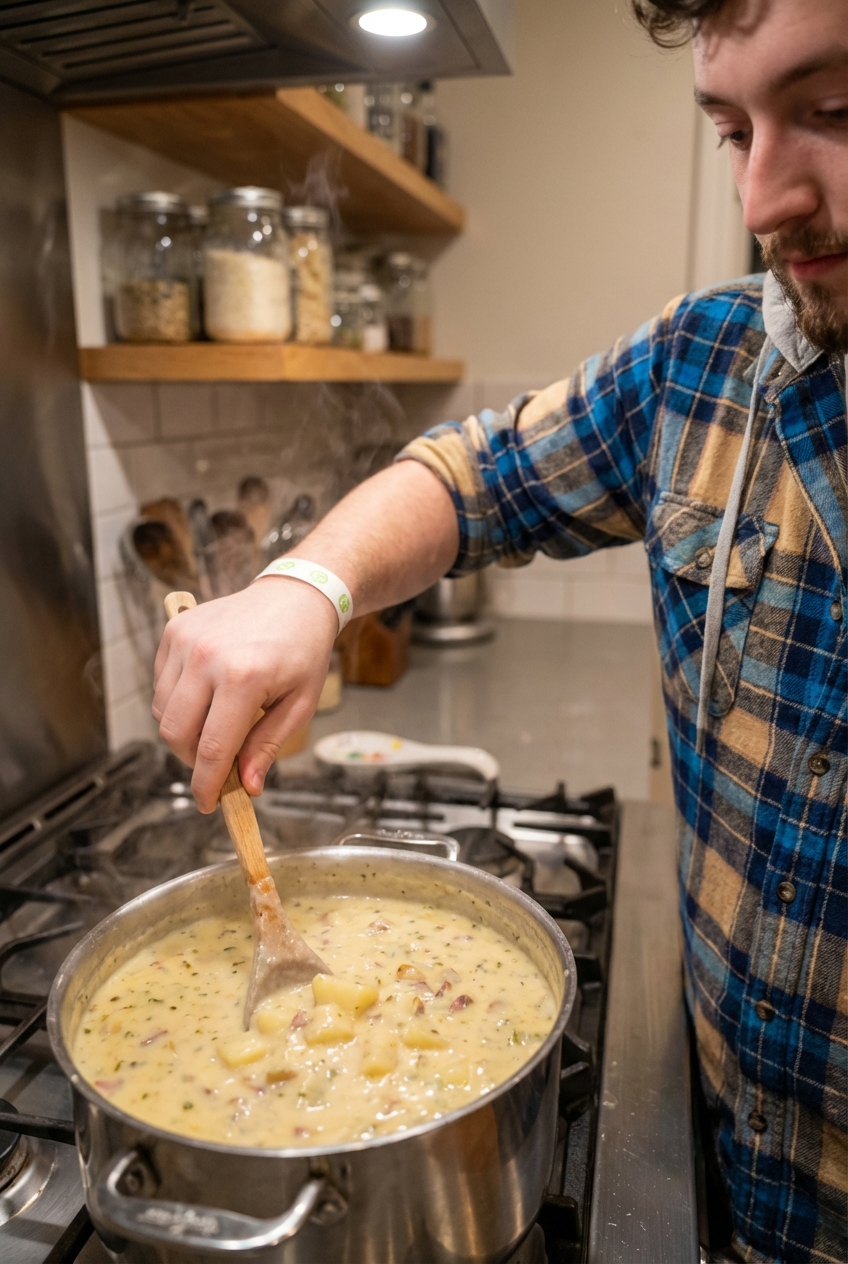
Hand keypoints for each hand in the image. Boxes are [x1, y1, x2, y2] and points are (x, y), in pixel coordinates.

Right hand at [152, 577, 337, 811]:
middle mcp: (207, 658)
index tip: (209, 804)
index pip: (212, 748)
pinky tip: (207, 695)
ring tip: (217, 724)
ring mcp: (185, 641)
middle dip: (192, 760)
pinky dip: (177, 702)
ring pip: (162, 712)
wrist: (295, 596)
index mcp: (243, 678)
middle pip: (175, 734)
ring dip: (183, 731)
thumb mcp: (299, 703)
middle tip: (216, 764)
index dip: (206, 784)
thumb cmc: (302, 650)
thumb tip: (246, 787)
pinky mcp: (174, 631)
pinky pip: (161, 684)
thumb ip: (267, 746)